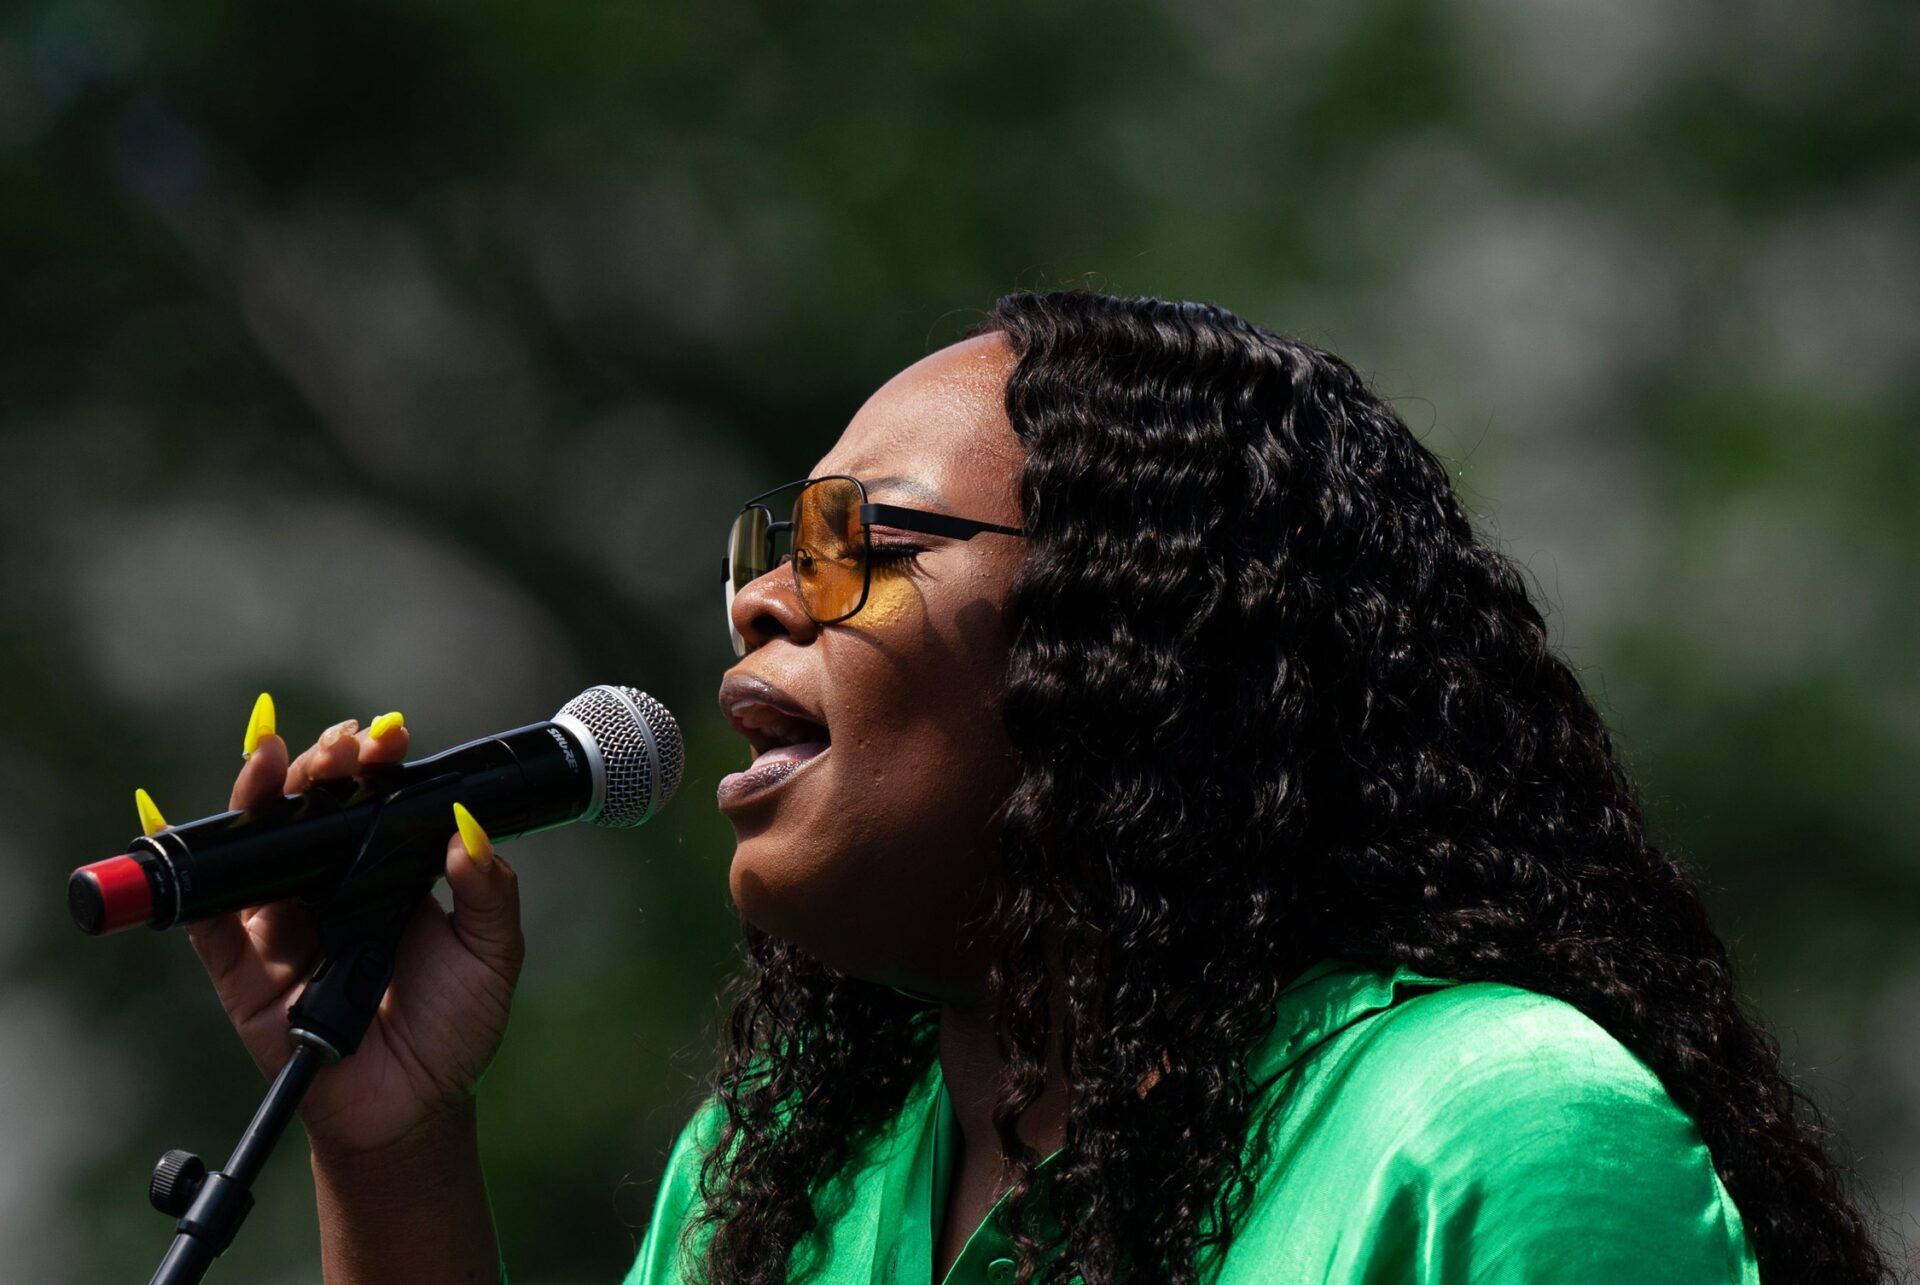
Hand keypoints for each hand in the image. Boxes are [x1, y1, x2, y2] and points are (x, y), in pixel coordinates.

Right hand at [179, 696, 524, 1162]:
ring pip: (259, 843)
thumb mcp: (491, 954)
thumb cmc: (456, 1026)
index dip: (377, 763)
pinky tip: (181, 828)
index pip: (376, 799)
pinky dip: (191, 874)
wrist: (412, 1109)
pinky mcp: (243, 968)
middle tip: (343, 745)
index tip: (389, 735)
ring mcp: (284, 922)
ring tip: (273, 755)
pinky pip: (206, 915)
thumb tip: (467, 830)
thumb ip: (488, 892)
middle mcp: (333, 884)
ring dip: (261, 793)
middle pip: (313, 807)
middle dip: (322, 764)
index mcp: (390, 870)